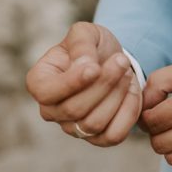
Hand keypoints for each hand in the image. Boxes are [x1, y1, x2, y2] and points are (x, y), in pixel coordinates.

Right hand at [25, 22, 141, 146]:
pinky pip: (113, 135)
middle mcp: (51, 110)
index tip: (95, 67)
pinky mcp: (97, 138)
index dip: (72, 83)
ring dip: (117, 96)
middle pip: (74, 109)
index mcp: (39, 82)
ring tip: (126, 72)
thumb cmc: (92, 47)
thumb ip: (81, 44)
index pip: (46, 93)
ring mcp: (73, 128)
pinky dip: (127, 113)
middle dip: (103, 84)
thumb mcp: (85, 33)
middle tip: (121, 61)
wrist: (112, 61)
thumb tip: (85, 66)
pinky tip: (131, 91)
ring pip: (94, 124)